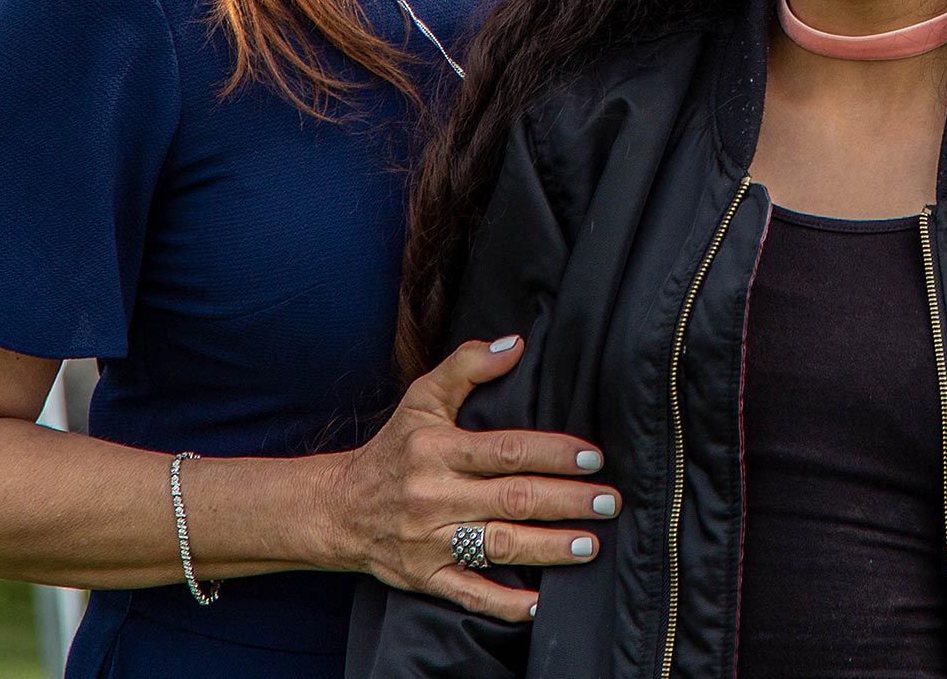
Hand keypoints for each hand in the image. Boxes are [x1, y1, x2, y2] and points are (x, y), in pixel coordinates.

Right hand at [322, 336, 615, 621]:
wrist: (336, 508)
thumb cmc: (392, 449)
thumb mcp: (422, 399)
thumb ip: (467, 366)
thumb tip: (515, 343)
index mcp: (437, 450)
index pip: (506, 451)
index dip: (553, 454)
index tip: (593, 458)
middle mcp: (433, 496)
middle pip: (511, 499)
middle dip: (565, 501)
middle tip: (609, 502)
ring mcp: (428, 541)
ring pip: (497, 546)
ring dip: (548, 548)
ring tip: (590, 545)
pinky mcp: (424, 577)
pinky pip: (468, 593)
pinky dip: (503, 603)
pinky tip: (539, 602)